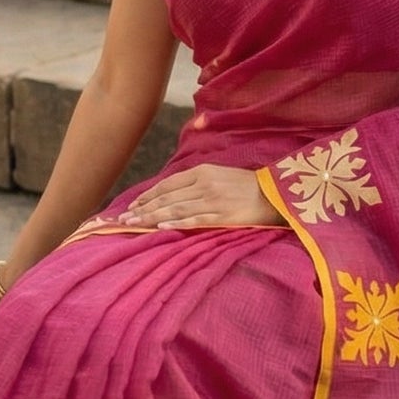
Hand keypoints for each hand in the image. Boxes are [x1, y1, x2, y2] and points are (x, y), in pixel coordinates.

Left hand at [120, 166, 283, 231]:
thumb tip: (172, 194)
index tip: (132, 207)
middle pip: (167, 197)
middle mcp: (204, 184)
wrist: (276, 194)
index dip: (147, 196)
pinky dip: (177, 223)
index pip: (167, 184)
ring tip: (134, 226)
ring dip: (152, 218)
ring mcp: (213, 200)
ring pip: (176, 209)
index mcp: (203, 172)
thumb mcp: (220, 175)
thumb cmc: (247, 186)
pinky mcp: (223, 215)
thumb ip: (197, 182)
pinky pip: (195, 220)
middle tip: (123, 221)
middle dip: (143, 210)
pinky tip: (161, 227)